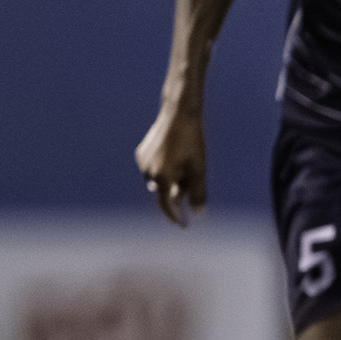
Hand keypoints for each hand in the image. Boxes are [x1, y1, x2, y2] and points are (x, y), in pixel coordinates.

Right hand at [136, 106, 205, 225]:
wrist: (178, 114)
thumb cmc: (192, 142)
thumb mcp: (199, 168)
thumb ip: (198, 192)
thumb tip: (199, 215)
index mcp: (162, 178)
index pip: (167, 206)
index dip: (175, 217)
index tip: (183, 225)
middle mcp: (148, 172)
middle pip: (164, 192)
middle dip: (176, 191)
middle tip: (191, 181)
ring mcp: (142, 162)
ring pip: (157, 180)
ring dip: (169, 179)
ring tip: (184, 164)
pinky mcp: (141, 153)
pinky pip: (151, 167)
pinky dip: (162, 167)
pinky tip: (173, 154)